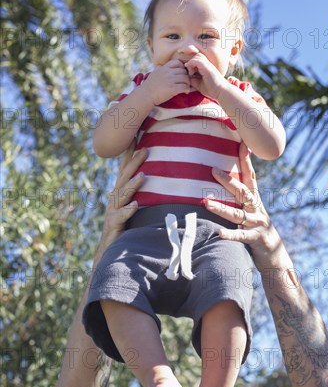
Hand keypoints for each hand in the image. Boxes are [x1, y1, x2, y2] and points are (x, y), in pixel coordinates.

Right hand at [95, 143, 146, 262]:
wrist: (110, 250)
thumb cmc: (125, 226)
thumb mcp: (133, 206)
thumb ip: (141, 192)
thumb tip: (157, 178)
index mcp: (120, 191)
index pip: (125, 169)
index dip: (129, 153)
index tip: (136, 136)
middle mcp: (115, 198)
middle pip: (124, 177)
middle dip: (134, 162)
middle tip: (146, 149)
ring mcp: (113, 210)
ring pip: (123, 194)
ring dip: (133, 184)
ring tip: (143, 176)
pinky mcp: (114, 224)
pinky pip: (121, 216)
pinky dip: (128, 210)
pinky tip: (135, 205)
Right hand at [145, 60, 190, 104]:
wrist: (146, 95)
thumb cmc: (149, 86)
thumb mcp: (154, 73)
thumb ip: (159, 68)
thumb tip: (162, 66)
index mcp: (164, 68)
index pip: (177, 62)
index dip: (182, 67)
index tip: (182, 74)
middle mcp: (168, 72)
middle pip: (183, 71)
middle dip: (186, 77)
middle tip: (185, 82)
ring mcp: (170, 80)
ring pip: (186, 78)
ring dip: (188, 83)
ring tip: (186, 88)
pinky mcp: (172, 88)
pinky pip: (185, 87)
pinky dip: (187, 89)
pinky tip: (186, 92)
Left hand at [184, 53, 226, 99]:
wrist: (221, 92)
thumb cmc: (212, 90)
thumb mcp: (199, 85)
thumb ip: (193, 80)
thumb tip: (185, 77)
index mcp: (206, 67)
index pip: (197, 59)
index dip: (191, 63)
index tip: (189, 73)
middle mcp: (208, 64)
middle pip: (197, 55)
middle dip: (191, 61)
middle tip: (190, 72)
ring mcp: (208, 65)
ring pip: (197, 56)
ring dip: (191, 63)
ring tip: (191, 72)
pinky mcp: (207, 67)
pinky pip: (197, 61)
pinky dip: (192, 64)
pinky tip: (191, 72)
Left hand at [204, 143, 283, 271]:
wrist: (275, 254)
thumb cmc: (257, 230)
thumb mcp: (250, 212)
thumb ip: (240, 199)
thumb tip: (225, 182)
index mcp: (255, 200)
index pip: (250, 177)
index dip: (246, 160)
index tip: (242, 143)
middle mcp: (257, 209)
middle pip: (242, 192)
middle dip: (228, 181)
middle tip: (212, 170)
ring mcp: (257, 224)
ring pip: (237, 214)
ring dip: (221, 208)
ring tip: (206, 203)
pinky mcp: (256, 239)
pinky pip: (241, 236)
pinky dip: (230, 235)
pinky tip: (219, 233)